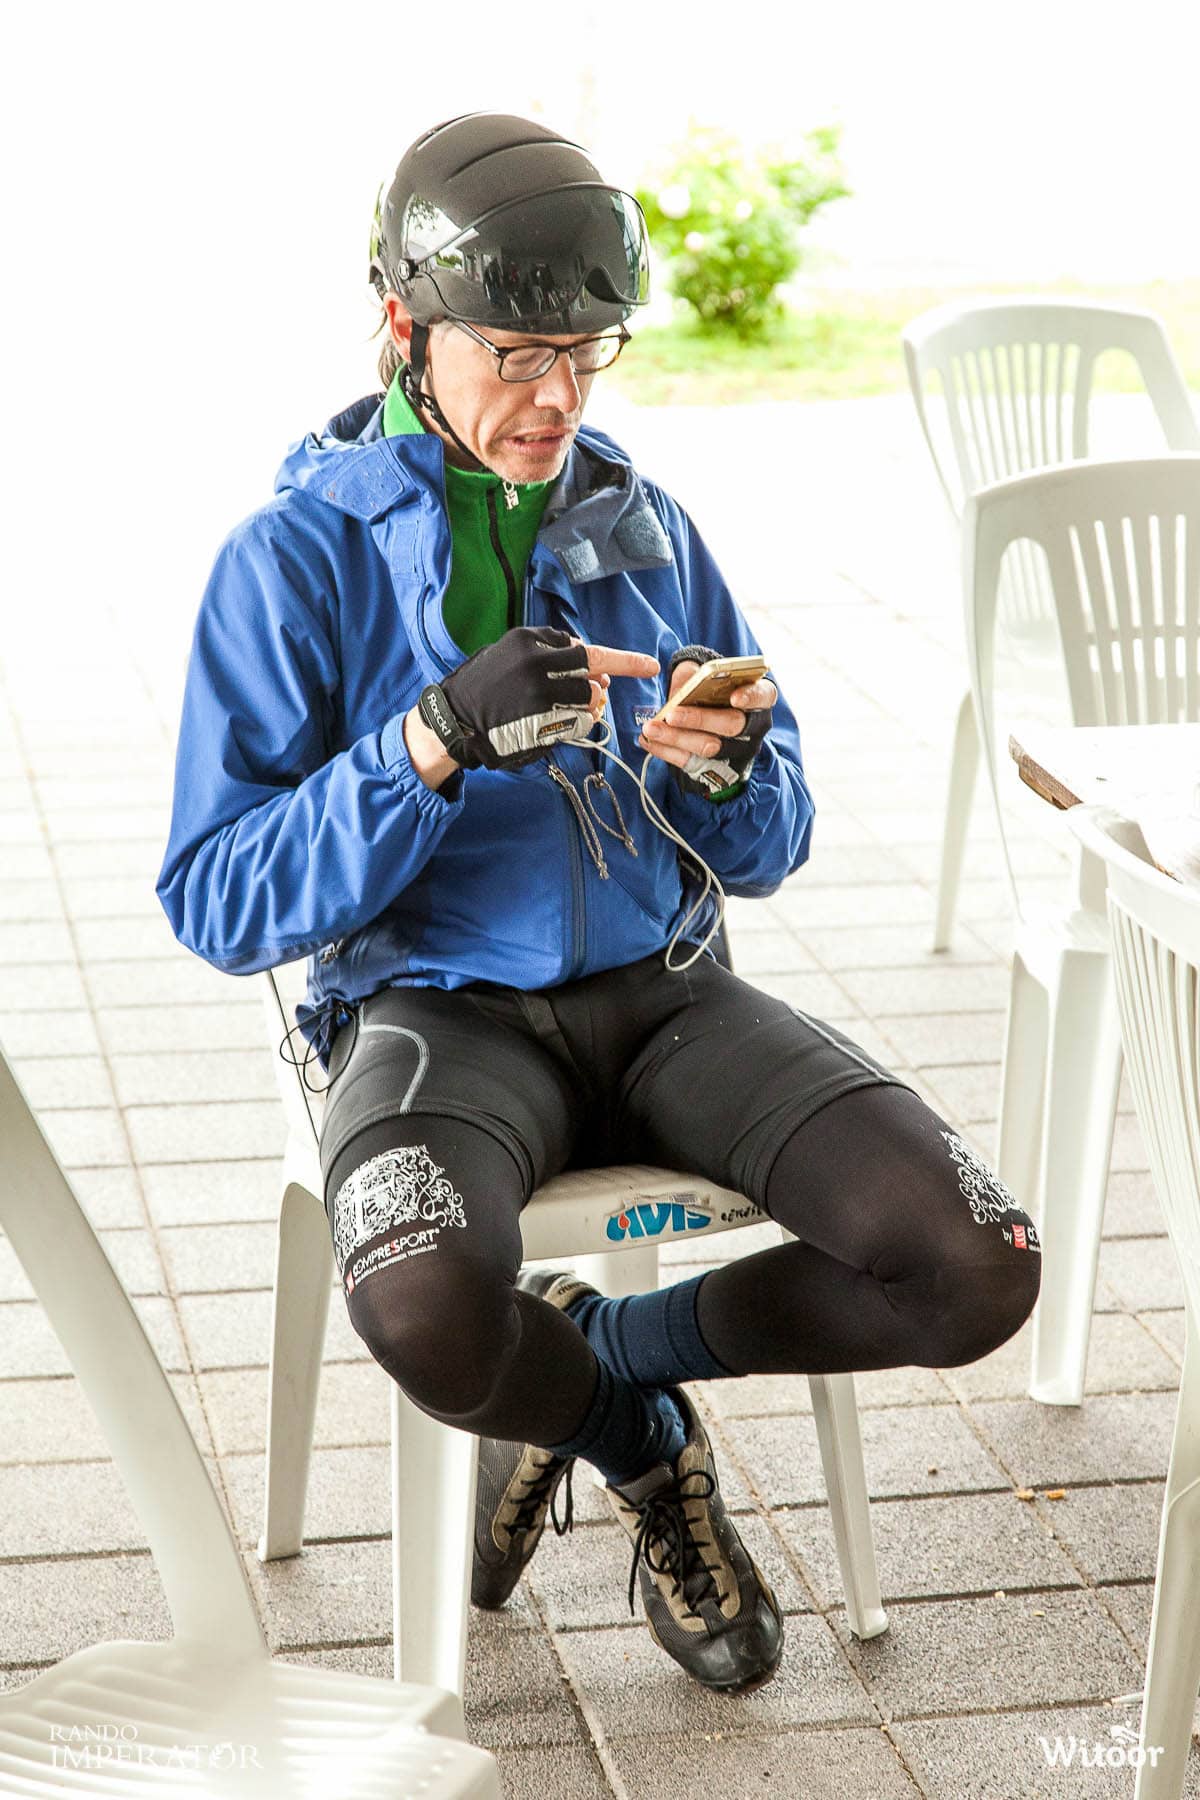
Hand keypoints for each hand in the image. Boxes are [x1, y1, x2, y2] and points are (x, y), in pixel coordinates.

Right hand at [410, 628, 658, 781]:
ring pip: (589, 700)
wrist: (452, 720)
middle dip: (603, 683)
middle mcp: (536, 664)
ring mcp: (539, 695)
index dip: (619, 660)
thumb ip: (547, 653)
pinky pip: (576, 724)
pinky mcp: (539, 723)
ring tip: (565, 711)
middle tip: (600, 691)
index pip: (584, 649)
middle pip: (592, 672)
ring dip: (587, 708)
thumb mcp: (508, 654)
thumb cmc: (483, 687)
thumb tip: (594, 669)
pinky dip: (575, 726)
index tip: (648, 665)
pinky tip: (555, 726)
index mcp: (528, 641)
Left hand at [638, 655, 776, 795]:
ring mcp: (736, 750)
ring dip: (677, 738)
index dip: (751, 697)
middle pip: (732, 725)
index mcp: (758, 698)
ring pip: (709, 747)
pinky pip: (691, 762)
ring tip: (651, 728)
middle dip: (700, 719)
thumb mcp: (707, 677)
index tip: (734, 698)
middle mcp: (753, 726)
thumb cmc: (710, 693)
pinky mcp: (716, 768)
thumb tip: (689, 677)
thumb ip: (699, 673)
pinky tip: (648, 741)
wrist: (707, 721)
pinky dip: (666, 751)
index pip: (763, 695)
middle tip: (672, 714)